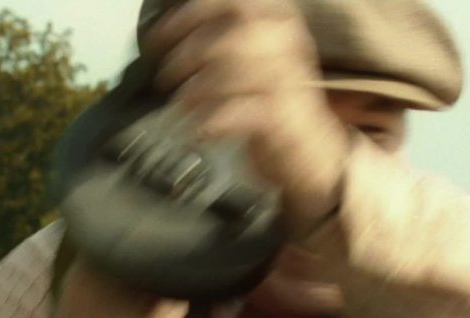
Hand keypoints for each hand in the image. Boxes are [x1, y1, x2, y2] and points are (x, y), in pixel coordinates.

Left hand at [142, 0, 348, 235]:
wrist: (310, 152)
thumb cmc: (270, 103)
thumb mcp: (251, 59)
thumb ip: (219, 40)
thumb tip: (167, 32)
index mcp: (278, 22)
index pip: (233, 2)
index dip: (191, 15)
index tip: (160, 37)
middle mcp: (286, 46)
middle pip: (229, 36)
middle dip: (186, 56)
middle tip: (165, 76)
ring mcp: (286, 82)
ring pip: (230, 75)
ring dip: (193, 92)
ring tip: (180, 107)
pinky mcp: (281, 119)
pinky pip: (237, 113)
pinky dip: (209, 123)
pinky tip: (198, 132)